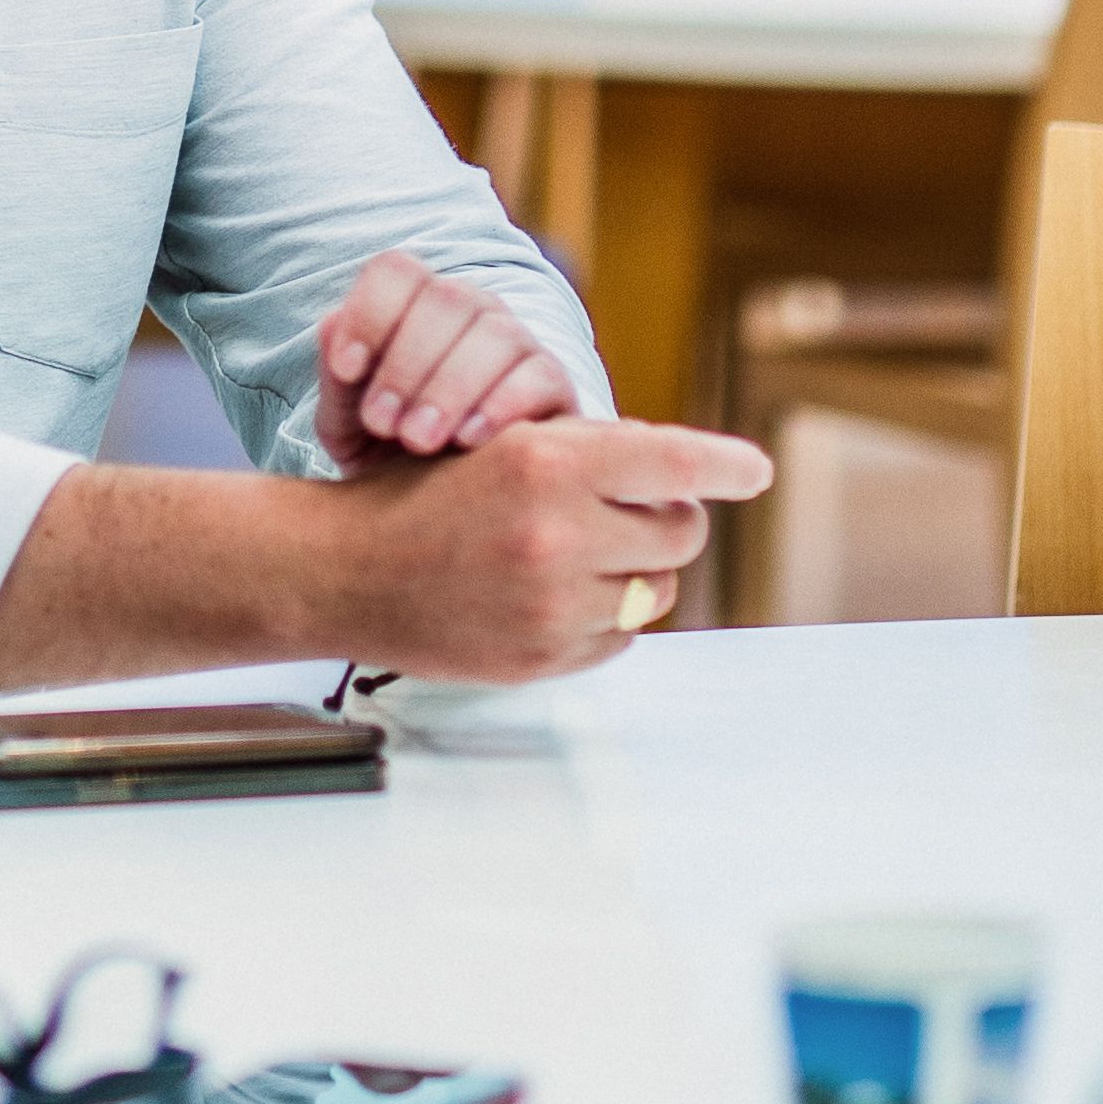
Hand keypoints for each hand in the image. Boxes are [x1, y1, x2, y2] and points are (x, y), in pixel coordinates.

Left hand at [310, 250, 579, 466]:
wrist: (442, 507)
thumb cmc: (386, 450)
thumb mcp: (346, 425)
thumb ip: (337, 381)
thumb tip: (332, 327)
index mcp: (412, 302)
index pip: (395, 272)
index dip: (369, 313)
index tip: (346, 371)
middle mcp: (469, 308)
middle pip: (445, 299)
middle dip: (407, 363)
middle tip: (381, 423)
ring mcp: (516, 340)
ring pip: (494, 334)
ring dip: (450, 386)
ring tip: (417, 440)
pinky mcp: (553, 384)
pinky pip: (539, 375)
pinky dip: (502, 403)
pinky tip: (469, 440)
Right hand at [322, 416, 773, 681]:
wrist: (345, 572)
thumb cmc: (423, 494)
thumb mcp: (500, 446)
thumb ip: (587, 454)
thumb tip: (679, 473)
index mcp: (544, 461)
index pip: (672, 460)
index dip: (726, 464)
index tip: (758, 470)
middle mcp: (557, 532)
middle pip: (680, 530)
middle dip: (666, 518)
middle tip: (627, 510)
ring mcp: (553, 603)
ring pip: (656, 589)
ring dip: (636, 569)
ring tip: (579, 554)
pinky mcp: (546, 657)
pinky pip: (622, 636)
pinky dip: (605, 617)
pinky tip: (554, 595)